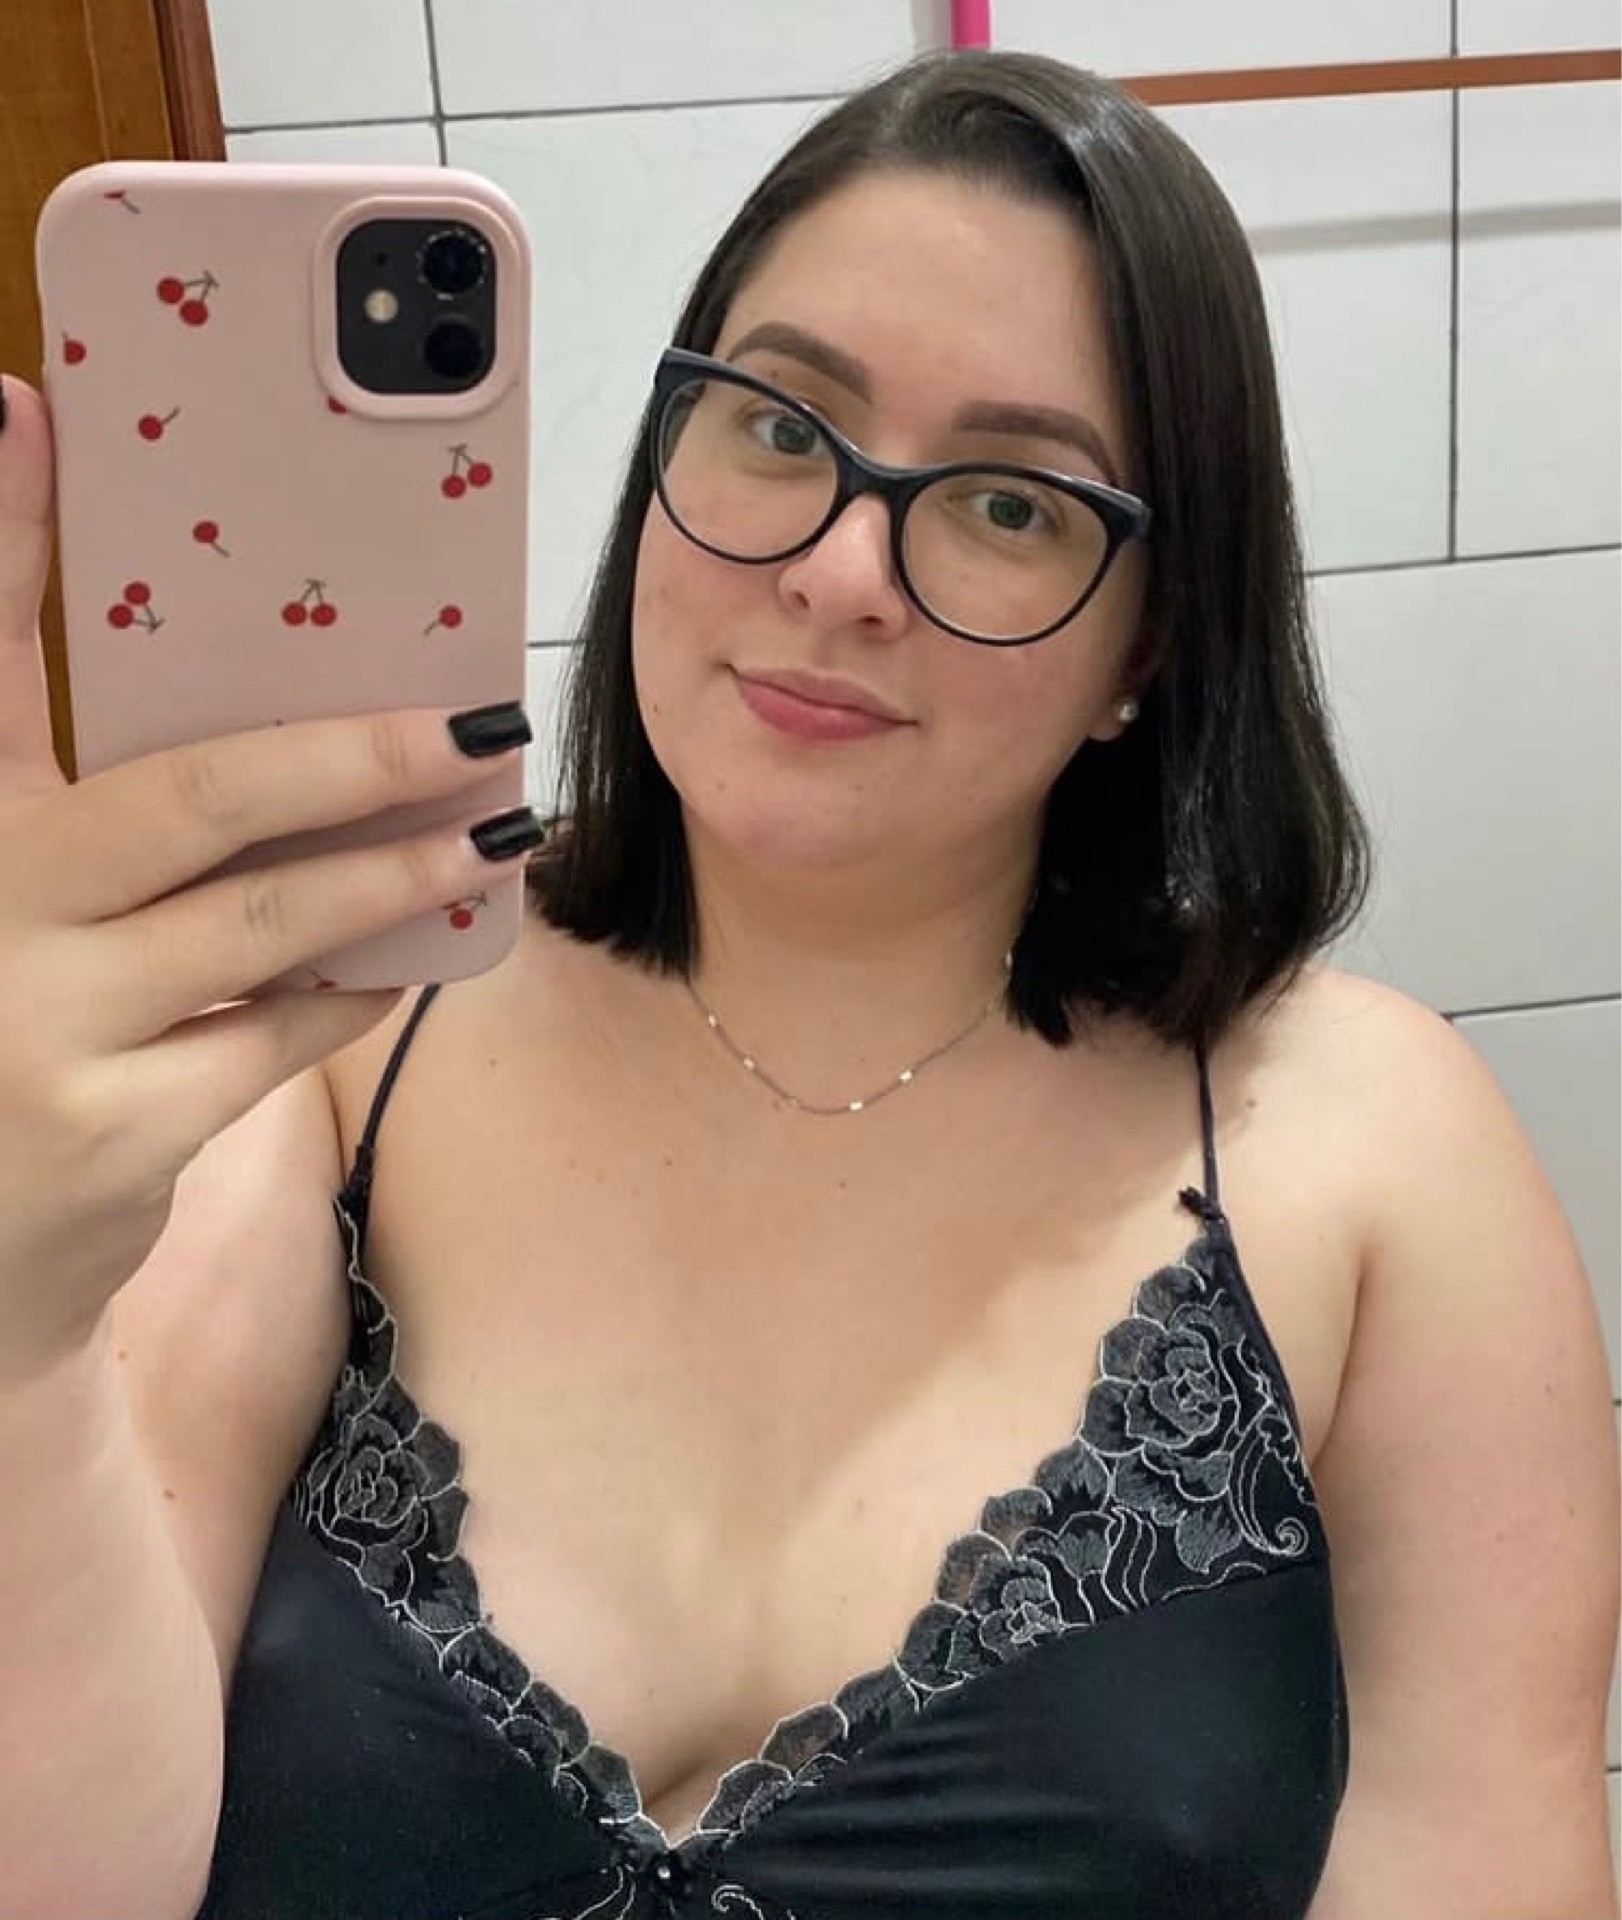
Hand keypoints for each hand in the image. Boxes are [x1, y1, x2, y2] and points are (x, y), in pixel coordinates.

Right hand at [0, 376, 533, 1381]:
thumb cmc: (17, 1038)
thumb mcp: (26, 906)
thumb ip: (105, 816)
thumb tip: (284, 731)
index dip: (4, 532)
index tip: (31, 409)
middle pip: (185, 796)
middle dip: (346, 752)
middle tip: (472, 719)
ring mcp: (43, 1027)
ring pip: (258, 922)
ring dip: (394, 871)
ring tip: (493, 827)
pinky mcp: (114, 1132)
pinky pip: (277, 1037)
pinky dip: (353, 988)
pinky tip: (411, 954)